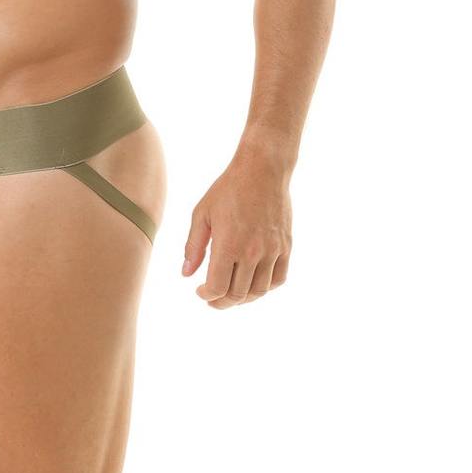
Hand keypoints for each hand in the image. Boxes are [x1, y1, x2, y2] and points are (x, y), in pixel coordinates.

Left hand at [182, 147, 292, 308]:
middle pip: (237, 294)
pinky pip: (278, 279)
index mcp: (228, 245)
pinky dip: (265, 288)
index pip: (217, 287)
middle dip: (221, 302)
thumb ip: (193, 247)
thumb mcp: (202, 214)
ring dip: (243, 299)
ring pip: (259, 291)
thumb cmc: (227, 190)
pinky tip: (252, 283)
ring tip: (230, 293)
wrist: (262, 171)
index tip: (199, 291)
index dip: (206, 295)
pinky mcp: (286, 247)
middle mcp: (252, 252)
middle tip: (212, 299)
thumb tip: (186, 274)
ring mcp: (272, 251)